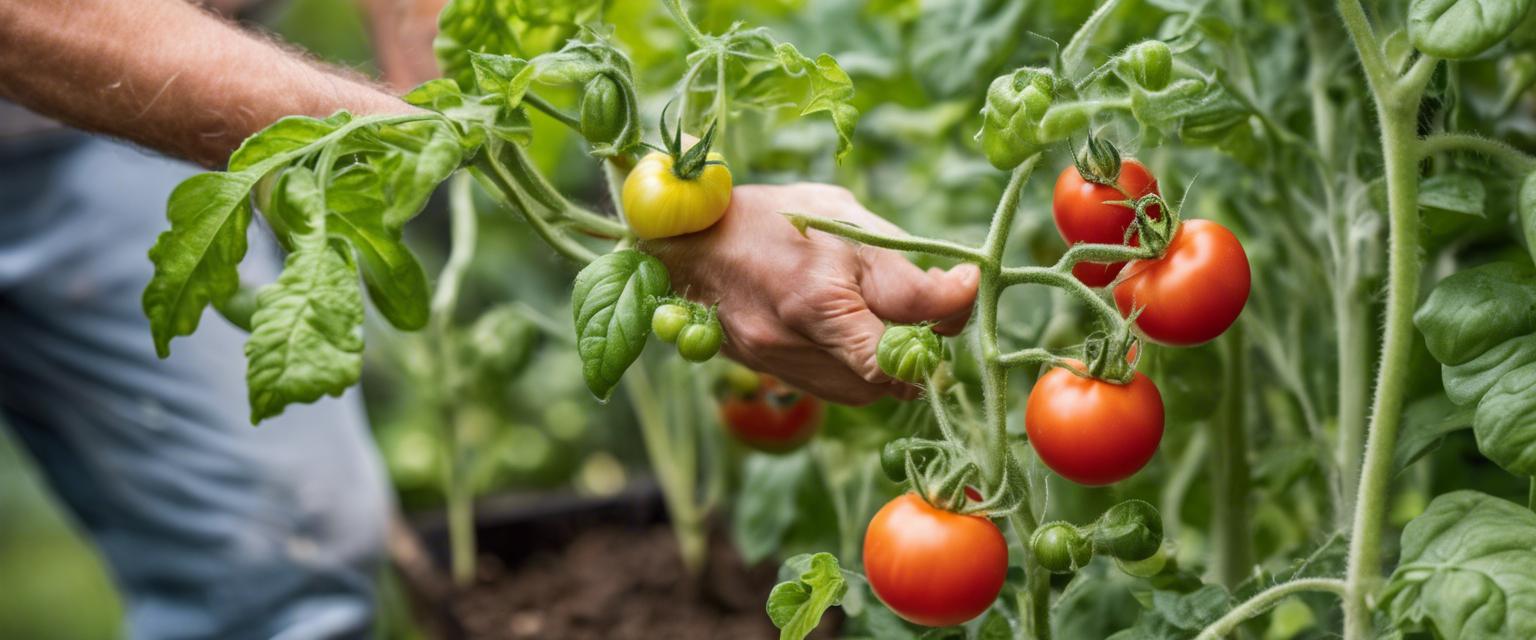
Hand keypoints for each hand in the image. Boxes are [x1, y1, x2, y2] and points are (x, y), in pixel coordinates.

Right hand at [648, 184, 979, 404]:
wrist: (690, 244)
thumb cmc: (773, 219)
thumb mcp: (841, 215)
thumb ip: (897, 262)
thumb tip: (956, 291)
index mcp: (819, 290)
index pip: (912, 315)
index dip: (955, 303)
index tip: (965, 282)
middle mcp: (799, 337)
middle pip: (896, 367)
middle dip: (926, 343)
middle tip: (932, 311)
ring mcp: (783, 364)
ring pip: (871, 390)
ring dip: (895, 363)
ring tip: (890, 319)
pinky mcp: (773, 376)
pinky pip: (839, 389)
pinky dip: (861, 370)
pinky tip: (856, 335)